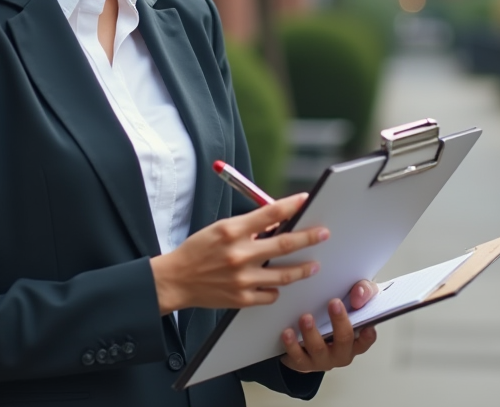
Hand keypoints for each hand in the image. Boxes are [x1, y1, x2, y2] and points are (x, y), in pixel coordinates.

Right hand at [150, 193, 327, 312]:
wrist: (176, 279)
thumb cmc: (198, 251)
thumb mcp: (220, 229)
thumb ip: (248, 227)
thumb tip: (276, 223)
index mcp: (232, 230)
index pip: (269, 213)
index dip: (291, 205)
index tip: (305, 200)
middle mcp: (239, 254)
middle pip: (284, 244)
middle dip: (308, 237)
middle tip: (322, 234)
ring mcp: (242, 278)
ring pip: (284, 274)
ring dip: (302, 268)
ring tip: (313, 265)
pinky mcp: (242, 298)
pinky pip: (270, 294)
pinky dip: (276, 289)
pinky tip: (278, 284)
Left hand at [279, 279, 379, 372]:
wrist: (307, 334)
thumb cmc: (335, 316)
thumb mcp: (354, 300)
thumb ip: (363, 292)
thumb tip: (358, 295)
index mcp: (355, 340)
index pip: (366, 339)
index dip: (368, 334)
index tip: (366, 325)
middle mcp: (340, 352)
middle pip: (344, 341)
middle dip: (340, 322)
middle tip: (334, 303)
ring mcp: (321, 359)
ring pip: (318, 350)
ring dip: (312, 333)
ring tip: (306, 318)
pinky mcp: (302, 362)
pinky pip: (297, 356)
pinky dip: (292, 345)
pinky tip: (288, 332)